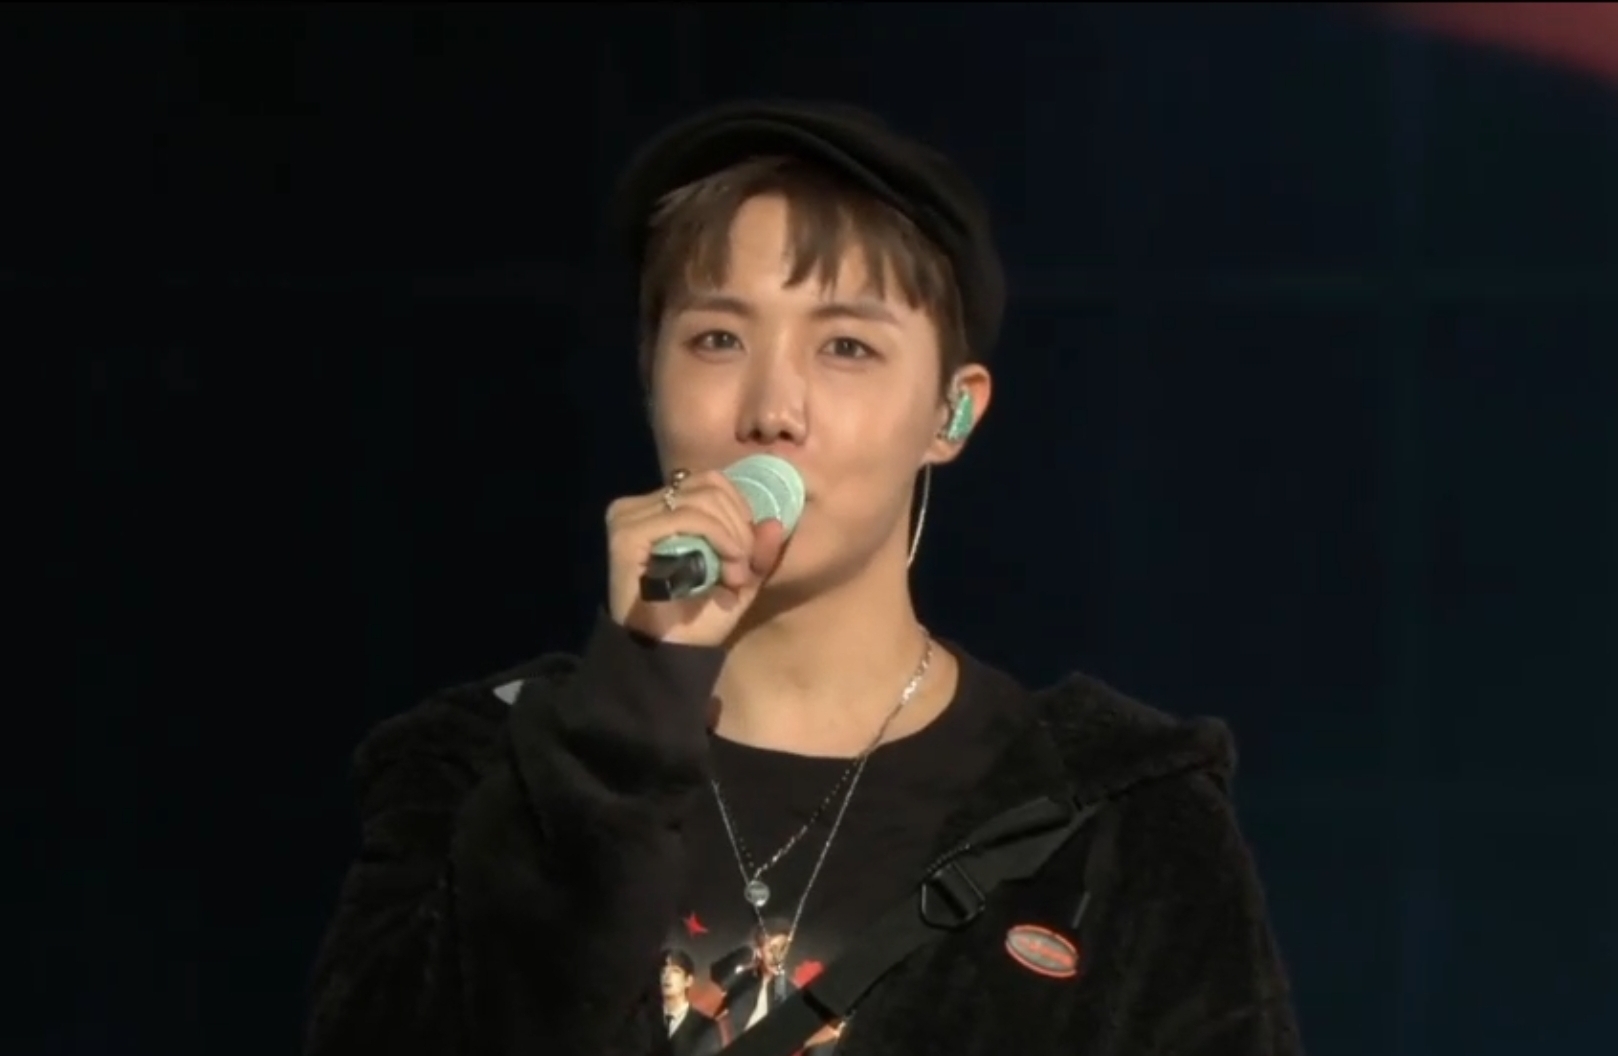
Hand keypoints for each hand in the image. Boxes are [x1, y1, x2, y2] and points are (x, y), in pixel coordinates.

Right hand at [604, 469, 788, 646]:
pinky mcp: (627, 534)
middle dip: (739, 526)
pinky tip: (725, 568)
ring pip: (702, 498)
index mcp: (660, 509)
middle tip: (742, 569)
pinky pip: (687, 517)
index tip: (746, 555)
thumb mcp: (739, 579)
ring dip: (732, 535)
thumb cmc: (697, 621)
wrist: (669, 656)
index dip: (740, 511)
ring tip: (734, 574)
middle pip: (710, 485)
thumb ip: (757, 550)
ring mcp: (628, 517)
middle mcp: (639, 506)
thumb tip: (774, 521)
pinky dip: (719, 537)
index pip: (711, 481)